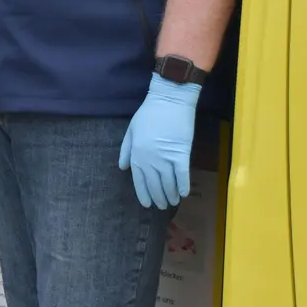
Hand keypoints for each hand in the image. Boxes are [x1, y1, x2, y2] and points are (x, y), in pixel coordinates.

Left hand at [118, 73, 200, 209]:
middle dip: (158, 197)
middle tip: (162, 206)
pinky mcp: (181, 155)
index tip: (148, 204)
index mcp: (137, 155)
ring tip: (173, 202)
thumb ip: (126, 150)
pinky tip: (183, 194)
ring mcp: (166, 159)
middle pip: (154, 185)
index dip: (144, 194)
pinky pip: (182, 175)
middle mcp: (150, 160)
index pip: (139, 181)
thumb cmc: (148, 113)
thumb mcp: (131, 130)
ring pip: (168, 183)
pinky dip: (183, 186)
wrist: (169, 100)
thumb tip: (123, 168)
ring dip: (170, 195)